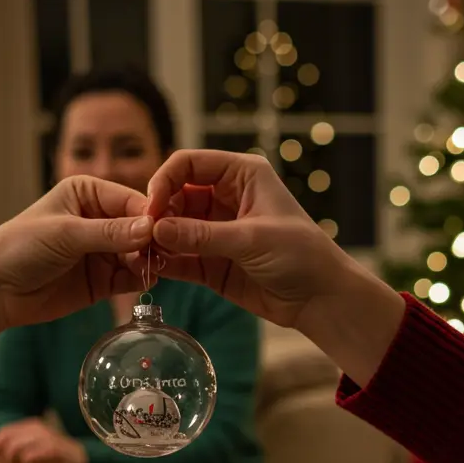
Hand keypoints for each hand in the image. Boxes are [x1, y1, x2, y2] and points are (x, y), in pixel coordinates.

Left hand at [0, 176, 151, 355]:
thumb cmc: (20, 248)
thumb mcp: (65, 234)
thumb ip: (108, 233)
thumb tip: (149, 229)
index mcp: (88, 193)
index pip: (131, 200)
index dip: (150, 215)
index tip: (166, 229)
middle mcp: (100, 218)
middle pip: (141, 227)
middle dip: (153, 239)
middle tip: (165, 252)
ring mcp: (104, 250)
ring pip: (140, 252)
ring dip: (150, 259)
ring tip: (154, 267)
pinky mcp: (104, 279)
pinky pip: (132, 276)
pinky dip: (142, 278)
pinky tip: (147, 279)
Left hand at [0, 420, 87, 462]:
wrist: (82, 460)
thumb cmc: (52, 459)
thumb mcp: (32, 451)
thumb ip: (15, 450)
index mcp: (30, 427)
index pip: (8, 430)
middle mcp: (40, 428)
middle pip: (14, 436)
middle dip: (5, 449)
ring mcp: (51, 437)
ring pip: (26, 441)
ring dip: (16, 452)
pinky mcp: (60, 449)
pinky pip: (45, 449)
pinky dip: (33, 455)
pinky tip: (26, 461)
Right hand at [145, 151, 338, 327]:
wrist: (320, 299)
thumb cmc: (301, 255)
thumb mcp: (251, 239)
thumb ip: (203, 235)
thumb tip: (158, 230)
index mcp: (241, 174)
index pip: (190, 163)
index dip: (165, 180)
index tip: (151, 206)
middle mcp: (226, 198)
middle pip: (176, 195)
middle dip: (158, 214)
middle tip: (144, 235)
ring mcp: (217, 231)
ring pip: (174, 228)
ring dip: (158, 239)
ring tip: (143, 254)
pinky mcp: (212, 263)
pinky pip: (181, 257)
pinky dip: (166, 261)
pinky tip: (153, 267)